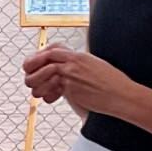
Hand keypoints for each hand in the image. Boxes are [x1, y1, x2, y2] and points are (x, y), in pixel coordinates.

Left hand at [20, 45, 139, 116]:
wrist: (121, 94)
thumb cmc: (112, 81)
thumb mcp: (95, 64)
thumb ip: (80, 63)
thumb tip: (70, 65)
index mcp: (78, 55)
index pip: (52, 50)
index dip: (40, 57)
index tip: (35, 64)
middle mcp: (72, 64)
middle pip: (43, 61)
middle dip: (33, 70)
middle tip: (30, 78)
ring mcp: (71, 77)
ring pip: (44, 76)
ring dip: (37, 84)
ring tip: (38, 91)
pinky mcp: (71, 90)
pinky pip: (53, 91)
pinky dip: (48, 96)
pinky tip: (51, 99)